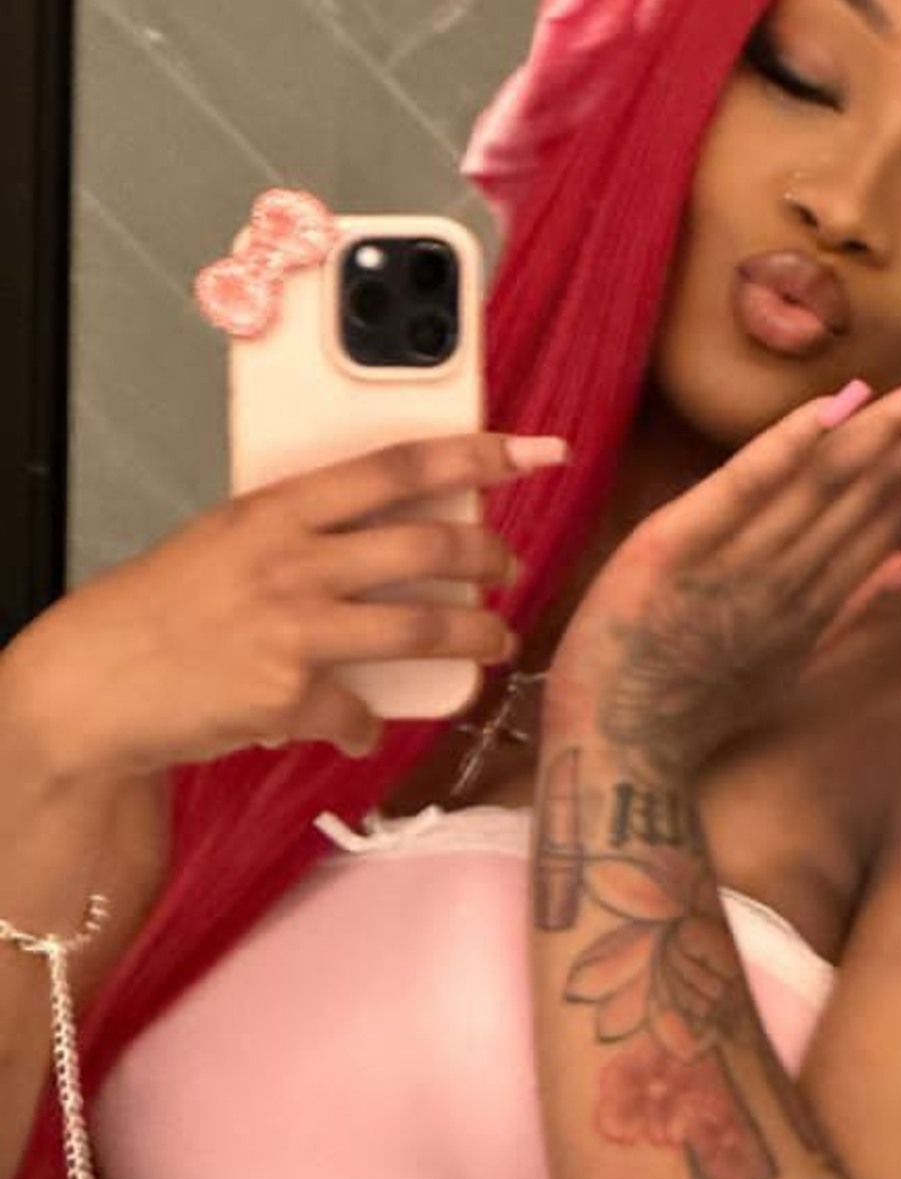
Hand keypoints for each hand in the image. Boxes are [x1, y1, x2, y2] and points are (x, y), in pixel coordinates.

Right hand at [0, 431, 562, 779]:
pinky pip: (361, 713)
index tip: (528, 452)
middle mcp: (293, 561)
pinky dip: (366, 726)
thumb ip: (302, 535)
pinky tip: (360, 727)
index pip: (394, 468)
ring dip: (476, 638)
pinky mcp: (292, 694)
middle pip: (427, 549)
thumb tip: (381, 540)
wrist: (95, 681)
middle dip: (488, 559)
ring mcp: (295, 629)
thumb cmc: (160, 610)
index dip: (472, 456)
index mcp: (277, 509)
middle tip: (509, 566)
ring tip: (496, 642)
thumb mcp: (227, 542)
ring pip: (423, 630)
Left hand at [544, 354, 900, 777]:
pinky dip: (789, 446)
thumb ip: (860, 602)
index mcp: (823, 596)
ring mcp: (738, 563)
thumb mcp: (792, 662)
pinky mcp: (674, 550)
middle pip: (883, 488)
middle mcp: (795, 575)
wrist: (620, 752)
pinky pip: (741, 490)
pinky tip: (839, 404)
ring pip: (830, 482)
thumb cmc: (698, 706)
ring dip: (895, 425)